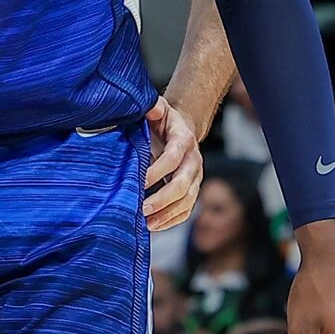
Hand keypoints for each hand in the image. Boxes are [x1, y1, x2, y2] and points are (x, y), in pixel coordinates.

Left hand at [143, 97, 202, 229]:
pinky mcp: (192, 189)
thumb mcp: (158, 108)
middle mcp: (194, 160)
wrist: (181, 128)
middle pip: (182, 184)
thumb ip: (153, 107)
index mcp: (183, 139)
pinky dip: (172, 220)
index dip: (157, 170)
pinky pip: (186, 209)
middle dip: (162, 198)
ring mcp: (195, 177)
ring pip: (187, 200)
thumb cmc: (163, 119)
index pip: (172, 158)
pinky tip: (155, 226)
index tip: (139, 181)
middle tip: (141, 208)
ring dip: (167, 214)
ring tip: (147, 223)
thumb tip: (151, 109)